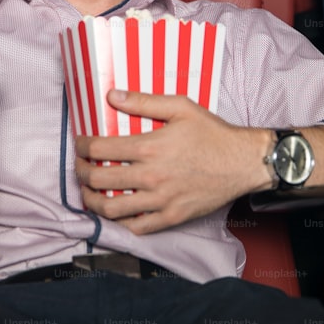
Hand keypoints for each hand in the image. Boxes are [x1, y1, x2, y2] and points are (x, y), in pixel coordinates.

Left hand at [75, 90, 272, 234]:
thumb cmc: (213, 133)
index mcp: (150, 147)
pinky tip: (115, 213)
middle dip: (81, 174)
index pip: (99, 150)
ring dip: (92, 202)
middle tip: (80, 168)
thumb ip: (144, 102)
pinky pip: (137, 228)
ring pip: (112, 209)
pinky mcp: (172, 217)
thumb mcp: (181, 107)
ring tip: (89, 193)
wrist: (243, 162)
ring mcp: (161, 200)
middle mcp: (151, 176)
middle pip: (99, 181)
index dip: (82, 147)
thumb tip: (112, 96)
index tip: (80, 145)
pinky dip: (120, 223)